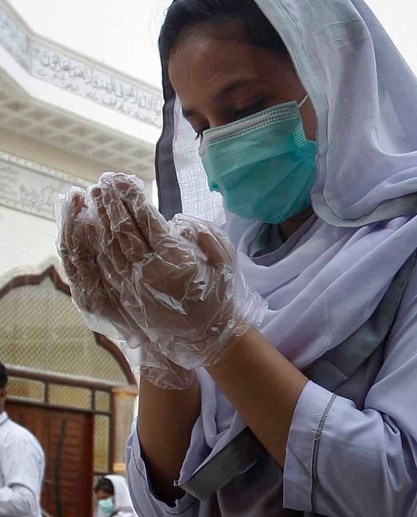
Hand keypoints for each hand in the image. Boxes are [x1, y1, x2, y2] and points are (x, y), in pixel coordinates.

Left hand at [71, 174, 264, 370]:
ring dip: (100, 218)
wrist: (207, 337)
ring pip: (110, 245)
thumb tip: (177, 220)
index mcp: (176, 260)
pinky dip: (97, 243)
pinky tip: (92, 227)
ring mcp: (135, 285)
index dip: (133, 198)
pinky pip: (105, 264)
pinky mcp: (126, 295)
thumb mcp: (225, 261)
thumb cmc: (219, 295)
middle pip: (123, 230)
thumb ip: (205, 234)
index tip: (124, 179)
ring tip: (96, 197)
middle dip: (113, 202)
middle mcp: (151, 271)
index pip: (147, 221)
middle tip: (105, 181)